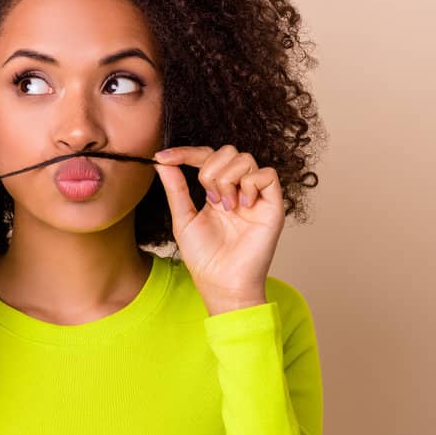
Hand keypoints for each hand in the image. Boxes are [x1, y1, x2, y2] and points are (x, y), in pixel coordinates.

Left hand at [152, 145, 282, 311]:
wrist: (221, 283)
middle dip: (210, 170)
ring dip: (227, 180)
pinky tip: (243, 206)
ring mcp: (256, 196)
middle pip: (227, 151)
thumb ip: (176, 189)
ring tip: (225, 207)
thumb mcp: (183, 218)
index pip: (205, 157)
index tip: (162, 156)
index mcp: (216, 191)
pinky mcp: (273, 205)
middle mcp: (238, 189)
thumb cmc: (204, 257)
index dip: (185, 153)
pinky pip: (267, 174)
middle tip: (209, 199)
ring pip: (245, 158)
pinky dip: (250, 185)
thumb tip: (162, 162)